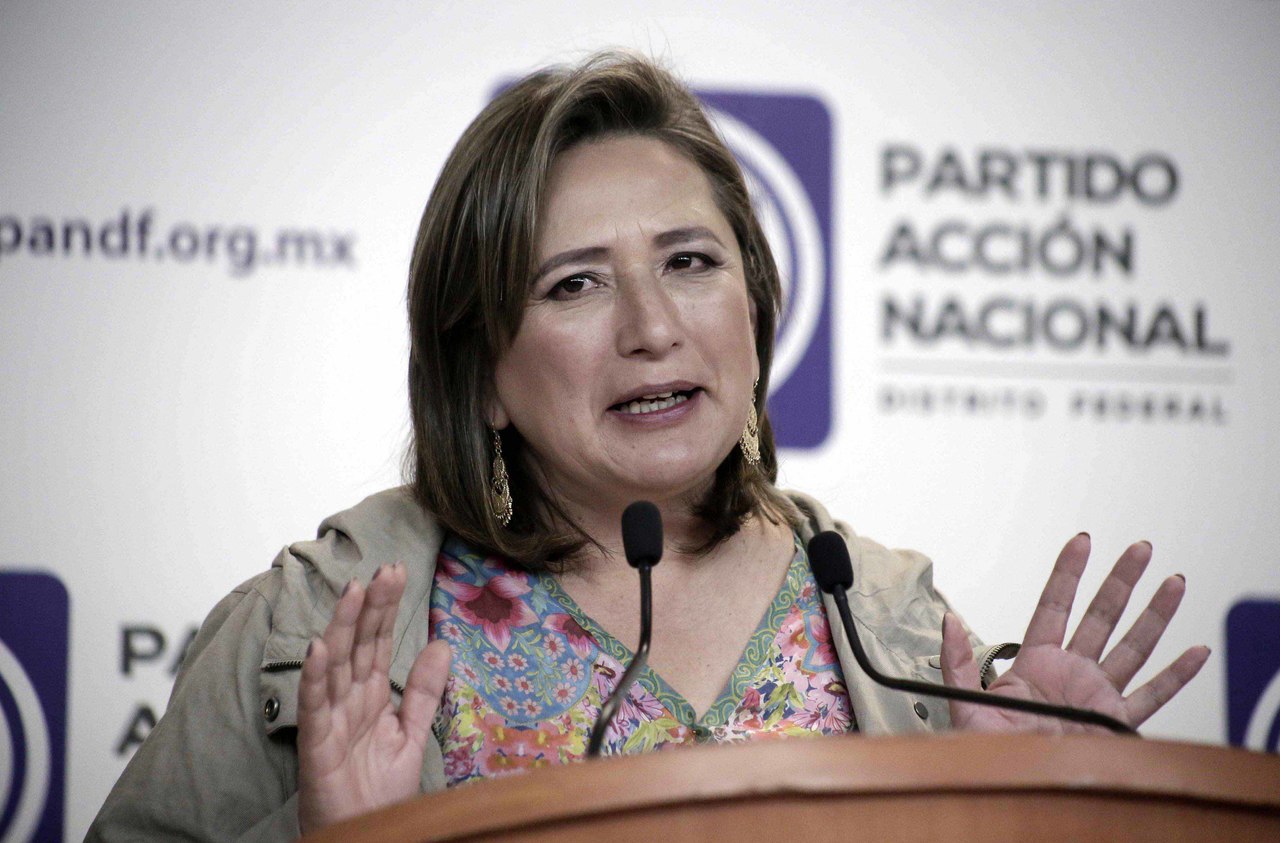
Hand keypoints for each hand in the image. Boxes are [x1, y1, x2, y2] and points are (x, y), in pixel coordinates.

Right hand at [297, 563, 451, 832]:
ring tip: (352, 591)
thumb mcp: (410, 733)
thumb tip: (442, 644)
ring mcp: (331, 719)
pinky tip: (319, 648)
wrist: (366, 834)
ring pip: (334, 664)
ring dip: (342, 627)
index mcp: (371, 695)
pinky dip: (314, 677)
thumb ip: (423, 691)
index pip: (378, 641)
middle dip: (369, 606)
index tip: (397, 571)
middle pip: (358, 644)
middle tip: (383, 569)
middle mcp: (349, 700)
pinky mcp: (316, 744)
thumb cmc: (379, 792)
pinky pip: (314, 706)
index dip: (386, 607)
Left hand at [940, 533, 1208, 733]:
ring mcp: (1097, 695)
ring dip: (1155, 614)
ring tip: (1174, 582)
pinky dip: (1176, 675)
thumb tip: (949, 620)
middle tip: (1140, 548)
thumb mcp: (963, 703)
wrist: (1012, 786)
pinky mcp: (1115, 724)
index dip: (1068, 573)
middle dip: (1122, 581)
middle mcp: (1071, 673)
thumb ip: (958, 662)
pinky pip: (1152, 697)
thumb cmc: (984, 752)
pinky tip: (1196, 651)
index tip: (1082, 541)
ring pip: (1133, 646)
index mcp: (1035, 663)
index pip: (1054, 606)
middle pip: (1102, 616)